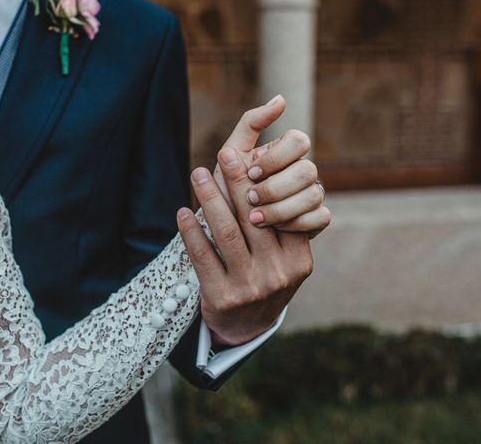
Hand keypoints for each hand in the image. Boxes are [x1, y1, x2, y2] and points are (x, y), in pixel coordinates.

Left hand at [177, 149, 312, 345]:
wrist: (247, 327)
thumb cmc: (265, 278)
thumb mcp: (285, 258)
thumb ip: (282, 225)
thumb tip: (262, 174)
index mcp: (298, 259)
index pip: (282, 212)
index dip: (262, 183)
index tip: (248, 155)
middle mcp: (278, 273)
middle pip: (254, 216)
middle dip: (237, 180)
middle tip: (225, 153)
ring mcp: (250, 287)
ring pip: (226, 232)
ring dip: (210, 198)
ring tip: (197, 174)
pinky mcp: (222, 297)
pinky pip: (202, 256)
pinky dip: (190, 231)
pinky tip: (182, 212)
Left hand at [214, 96, 329, 237]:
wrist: (224, 228)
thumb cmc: (227, 187)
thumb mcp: (231, 153)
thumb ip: (251, 123)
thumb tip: (281, 99)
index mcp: (286, 152)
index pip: (299, 140)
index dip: (276, 158)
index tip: (251, 173)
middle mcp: (303, 171)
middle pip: (308, 169)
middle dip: (276, 187)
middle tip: (250, 199)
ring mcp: (312, 195)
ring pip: (314, 194)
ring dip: (282, 207)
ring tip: (255, 218)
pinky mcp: (316, 219)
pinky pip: (321, 217)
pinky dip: (296, 223)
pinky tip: (274, 228)